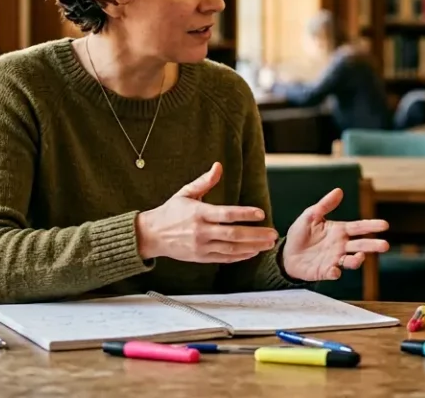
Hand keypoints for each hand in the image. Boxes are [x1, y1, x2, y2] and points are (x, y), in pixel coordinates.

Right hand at [135, 163, 279, 262]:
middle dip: (256, 235)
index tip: (261, 214)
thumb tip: (218, 166)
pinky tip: (252, 252)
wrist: (151, 235)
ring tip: (268, 244)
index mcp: (199, 213)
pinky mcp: (200, 257)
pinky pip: (224, 258)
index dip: (245, 214)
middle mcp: (201, 231)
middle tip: (273, 233)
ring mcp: (201, 246)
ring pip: (231, 248)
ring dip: (252, 247)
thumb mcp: (185, 193)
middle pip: (233, 234)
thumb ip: (204, 181)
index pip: (226, 214)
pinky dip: (240, 256)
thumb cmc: (170, 212)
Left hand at [282, 188, 389, 280]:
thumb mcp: (310, 216)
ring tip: (359, 257)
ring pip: (351, 261)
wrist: (286, 254)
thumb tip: (339, 191)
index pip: (358, 227)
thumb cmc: (300, 234)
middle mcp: (340, 246)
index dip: (371, 226)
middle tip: (385, 245)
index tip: (384, 225)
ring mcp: (334, 259)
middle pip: (360, 245)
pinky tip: (335, 270)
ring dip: (356, 260)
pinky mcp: (325, 271)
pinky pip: (333, 273)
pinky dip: (335, 272)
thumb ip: (325, 205)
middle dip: (373, 245)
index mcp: (339, 231)